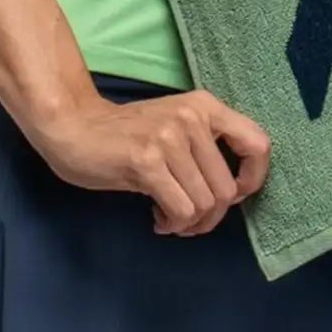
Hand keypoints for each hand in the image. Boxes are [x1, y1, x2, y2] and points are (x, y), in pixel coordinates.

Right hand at [34, 88, 271, 235]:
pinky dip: (173, 224)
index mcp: (205, 106)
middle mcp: (193, 117)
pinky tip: (157, 218)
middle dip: (212, 216)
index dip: (253, 179)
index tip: (232, 195)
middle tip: (188, 220)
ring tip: (169, 217)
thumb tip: (235, 192)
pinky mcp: (146, 161)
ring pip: (205, 204)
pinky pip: (181, 210)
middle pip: (227, 189)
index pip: (258, 144)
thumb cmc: (126, 134)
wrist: (73, 127)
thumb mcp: (175, 126)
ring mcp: (169, 138)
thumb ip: (207, 148)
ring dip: (189, 223)